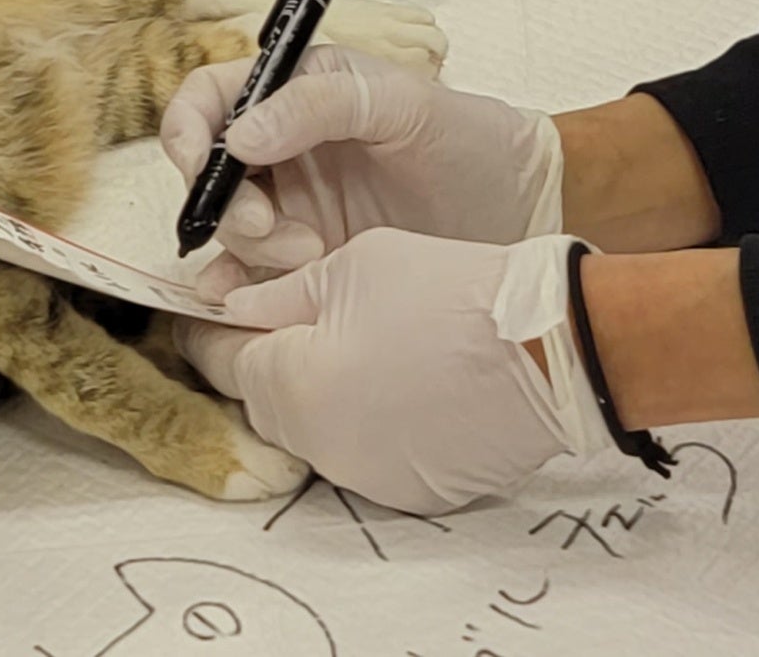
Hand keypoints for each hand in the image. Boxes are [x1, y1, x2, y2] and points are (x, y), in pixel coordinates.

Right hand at [162, 48, 563, 275]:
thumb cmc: (470, 142)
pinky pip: (249, 274)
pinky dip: (237, 287)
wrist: (521, 213)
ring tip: (312, 255)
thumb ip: (320, 104)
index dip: (191, 129)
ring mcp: (292, 207)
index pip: (212, 99)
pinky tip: (251, 299)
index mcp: (297, 91)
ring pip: (228, 226)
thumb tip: (241, 135)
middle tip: (267, 224)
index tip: (202, 164)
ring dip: (251, 244)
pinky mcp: (306, 261)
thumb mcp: (403, 104)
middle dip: (224, 201)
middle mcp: (283, 147)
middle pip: (210, 170)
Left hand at [177, 232, 607, 513]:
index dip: (211, 330)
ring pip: (312, 432)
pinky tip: (391, 383)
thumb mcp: (353, 266)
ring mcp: (367, 477)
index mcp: (293, 386)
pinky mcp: (411, 492)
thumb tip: (237, 304)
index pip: (222, 362)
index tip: (212, 308)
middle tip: (282, 318)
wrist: (546, 347)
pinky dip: (361, 422)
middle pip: (263, 402)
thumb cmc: (449, 293)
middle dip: (264, 361)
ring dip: (314, 394)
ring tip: (348, 346)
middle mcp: (320, 447)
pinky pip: (361, 454)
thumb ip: (281, 294)